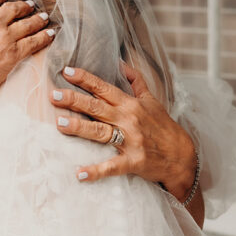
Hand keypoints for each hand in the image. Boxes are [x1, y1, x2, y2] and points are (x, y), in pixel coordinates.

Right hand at [0, 0, 54, 105]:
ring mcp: (5, 38)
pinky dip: (44, 36)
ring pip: (27, 23)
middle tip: (30, 6)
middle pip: (13, 9)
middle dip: (23, 6)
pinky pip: (34, 42)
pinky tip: (50, 34)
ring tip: (44, 17)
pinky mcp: (13, 55)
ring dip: (37, 19)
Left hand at [50, 63, 195, 199]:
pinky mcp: (133, 161)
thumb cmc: (163, 126)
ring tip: (59, 123)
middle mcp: (129, 119)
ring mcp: (131, 140)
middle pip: (97, 107)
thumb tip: (120, 62)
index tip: (66, 71)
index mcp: (130, 104)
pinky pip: (112, 166)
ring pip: (100, 132)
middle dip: (74, 100)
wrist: (182, 156)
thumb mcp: (152, 100)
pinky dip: (96, 171)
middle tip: (53, 95)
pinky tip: (79, 174)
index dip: (85, 79)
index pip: (104, 88)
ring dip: (80, 127)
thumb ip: (135, 80)